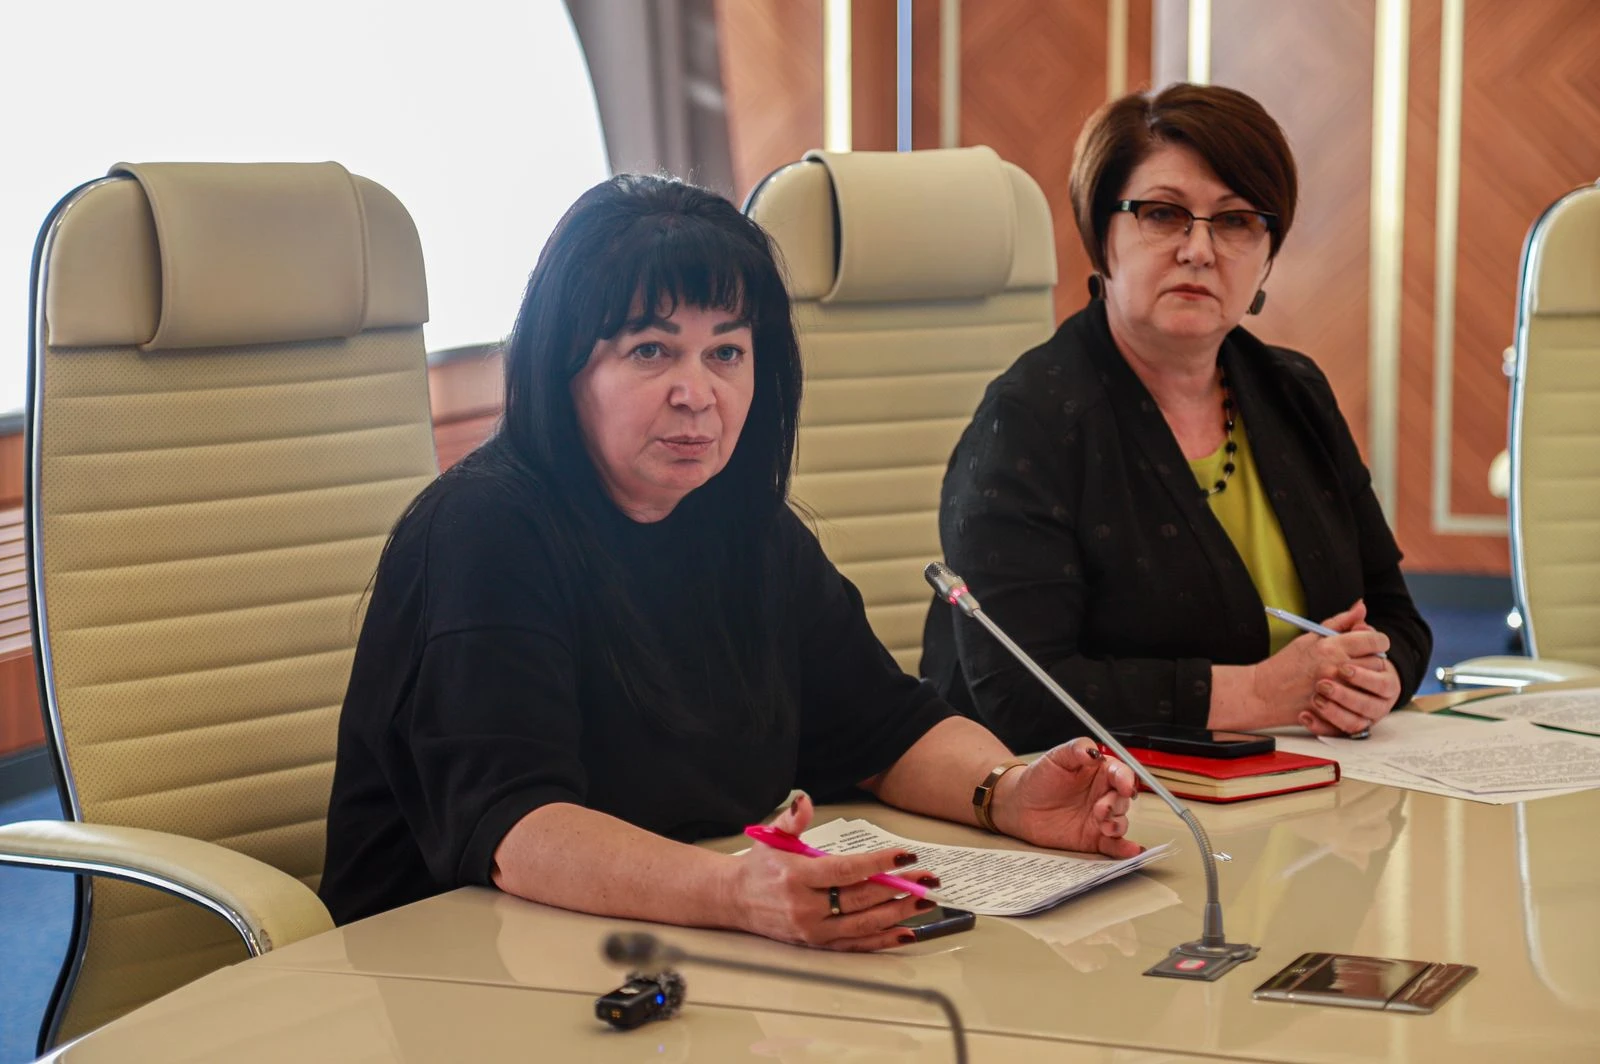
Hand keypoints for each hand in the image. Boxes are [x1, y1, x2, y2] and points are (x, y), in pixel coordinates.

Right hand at [720, 794, 939, 951]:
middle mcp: (805, 907)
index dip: (877, 865)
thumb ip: (792, 819)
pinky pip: (855, 945)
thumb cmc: (759, 866)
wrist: (734, 899)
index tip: (904, 856)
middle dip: (898, 888)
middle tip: (926, 878)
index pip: (845, 871)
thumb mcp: (771, 836)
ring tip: (923, 902)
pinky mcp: (817, 944)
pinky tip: (905, 931)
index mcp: (796, 876)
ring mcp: (812, 930)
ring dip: (897, 914)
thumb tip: (803, 801)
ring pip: (863, 924)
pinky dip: (883, 940)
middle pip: (860, 898)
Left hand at [990, 738, 1140, 858]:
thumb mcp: (1056, 757)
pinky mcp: (1093, 839)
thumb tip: (1093, 752)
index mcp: (1099, 773)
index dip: (1126, 779)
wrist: (1019, 806)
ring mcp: (1100, 818)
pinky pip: (1114, 845)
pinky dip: (1125, 849)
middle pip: (1123, 799)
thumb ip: (1076, 749)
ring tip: (1105, 827)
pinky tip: (1131, 850)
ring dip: (1119, 825)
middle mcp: (1104, 795)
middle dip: (1117, 804)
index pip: (1121, 773)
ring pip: (1121, 821)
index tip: (1124, 786)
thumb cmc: (1038, 779)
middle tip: (1101, 809)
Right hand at [1253, 601, 1390, 733]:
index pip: (1373, 640)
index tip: (1374, 642)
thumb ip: (1339, 622)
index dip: (1378, 640)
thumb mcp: (1309, 638)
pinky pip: (1361, 704)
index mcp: (1330, 647)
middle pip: (1377, 661)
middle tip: (1361, 660)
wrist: (1262, 694)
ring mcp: (1336, 691)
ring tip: (1353, 677)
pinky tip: (1349, 694)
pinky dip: (1359, 698)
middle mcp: (1335, 668)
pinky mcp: (1335, 710)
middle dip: (1373, 659)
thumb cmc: (1284, 665)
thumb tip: (1362, 607)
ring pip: (1372, 683)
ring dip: (1368, 679)